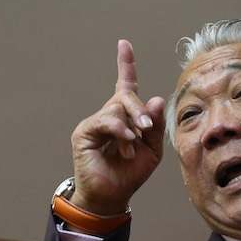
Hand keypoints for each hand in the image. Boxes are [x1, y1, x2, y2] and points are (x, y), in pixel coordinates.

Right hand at [69, 39, 165, 214]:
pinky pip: (106, 121)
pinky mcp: (84, 132)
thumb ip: (155, 127)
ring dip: (130, 128)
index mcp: (126, 118)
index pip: (125, 85)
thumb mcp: (152, 151)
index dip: (125, 65)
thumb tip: (156, 99)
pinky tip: (125, 145)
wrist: (112, 196)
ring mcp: (95, 123)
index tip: (124, 44)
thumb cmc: (130, 174)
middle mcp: (109, 116)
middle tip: (146, 128)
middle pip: (125, 95)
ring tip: (132, 149)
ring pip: (116, 108)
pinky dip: (119, 131)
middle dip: (139, 109)